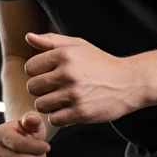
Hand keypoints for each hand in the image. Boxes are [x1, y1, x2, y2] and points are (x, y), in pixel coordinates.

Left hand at [24, 32, 145, 126]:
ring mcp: (74, 94)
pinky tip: (67, 111)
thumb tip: (28, 37)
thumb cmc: (100, 64)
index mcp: (64, 55)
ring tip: (60, 101)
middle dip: (40, 90)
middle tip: (53, 91)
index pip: (30, 67)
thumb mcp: (78, 46)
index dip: (36, 73)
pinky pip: (54, 119)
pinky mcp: (81, 113)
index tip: (48, 76)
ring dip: (48, 105)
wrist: (128, 83)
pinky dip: (58, 117)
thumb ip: (52, 41)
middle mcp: (68, 73)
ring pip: (41, 105)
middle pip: (32, 87)